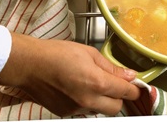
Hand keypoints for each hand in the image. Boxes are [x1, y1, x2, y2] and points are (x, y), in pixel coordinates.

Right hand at [0, 32, 139, 116]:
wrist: (29, 65)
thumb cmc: (57, 54)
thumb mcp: (89, 53)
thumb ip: (111, 67)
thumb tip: (128, 74)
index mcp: (96, 82)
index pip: (125, 92)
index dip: (134, 89)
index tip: (136, 85)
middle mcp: (88, 100)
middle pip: (116, 108)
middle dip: (120, 97)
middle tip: (116, 84)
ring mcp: (75, 109)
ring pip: (100, 110)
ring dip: (103, 100)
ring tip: (92, 82)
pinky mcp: (64, 113)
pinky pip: (84, 110)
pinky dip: (87, 102)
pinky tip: (79, 87)